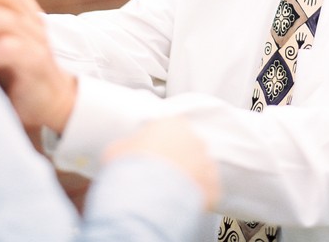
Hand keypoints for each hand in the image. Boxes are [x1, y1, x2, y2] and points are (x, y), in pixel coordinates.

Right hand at [102, 118, 219, 210]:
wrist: (145, 198)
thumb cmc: (129, 168)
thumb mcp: (116, 149)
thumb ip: (127, 145)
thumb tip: (126, 150)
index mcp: (172, 124)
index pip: (169, 129)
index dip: (158, 143)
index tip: (150, 155)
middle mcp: (194, 140)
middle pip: (187, 147)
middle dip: (176, 159)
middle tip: (158, 175)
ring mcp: (206, 163)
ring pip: (199, 168)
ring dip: (187, 177)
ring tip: (168, 192)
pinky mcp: (212, 188)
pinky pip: (206, 191)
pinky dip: (196, 197)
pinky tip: (180, 204)